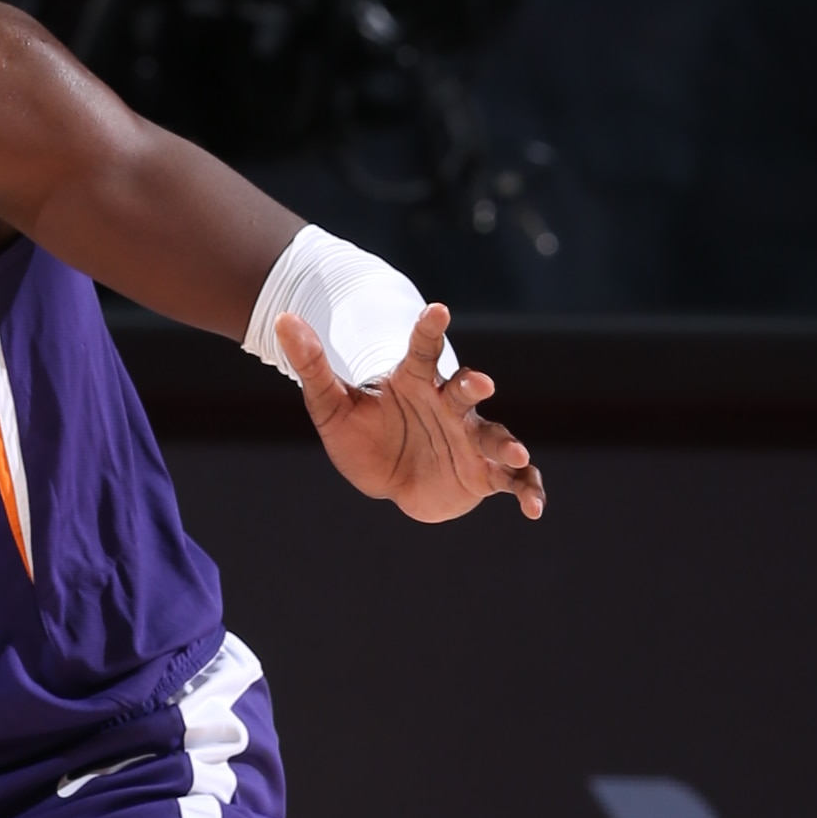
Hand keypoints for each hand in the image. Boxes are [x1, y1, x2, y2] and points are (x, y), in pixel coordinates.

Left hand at [282, 300, 543, 525]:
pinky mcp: (483, 473)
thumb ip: (312, 364)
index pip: (423, 351)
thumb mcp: (330, 405)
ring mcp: (469, 438)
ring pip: (493, 435)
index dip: (429, 330)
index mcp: (414, 383)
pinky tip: (533, 508)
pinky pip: (511, 479)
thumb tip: (283, 319)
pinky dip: (526, 490)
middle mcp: (448, 406)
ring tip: (512, 453)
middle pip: (465, 391)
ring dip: (505, 444)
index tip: (437, 309)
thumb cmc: (362, 436)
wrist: (387, 479)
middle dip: (474, 386)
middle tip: (481, 384)